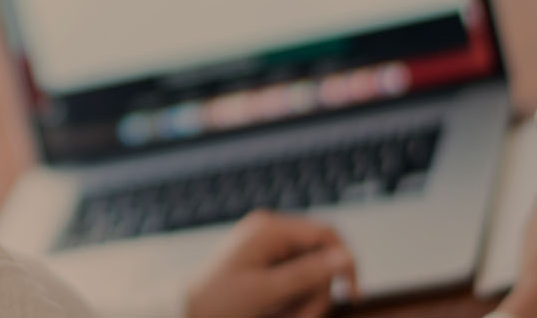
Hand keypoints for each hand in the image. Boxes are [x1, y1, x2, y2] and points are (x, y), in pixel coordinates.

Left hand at [185, 210, 356, 317]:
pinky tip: (277, 313)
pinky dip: (292, 301)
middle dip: (315, 292)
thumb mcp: (266, 292)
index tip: (351, 295)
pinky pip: (294, 281)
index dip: (345, 262)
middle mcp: (271, 231)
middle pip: (320, 258)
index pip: (326, 234)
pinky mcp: (266, 263)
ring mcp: (269, 247)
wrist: (185, 312)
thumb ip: (306, 274)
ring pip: (310, 274)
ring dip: (303, 301)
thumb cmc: (219, 302)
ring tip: (281, 317)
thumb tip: (345, 257)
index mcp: (270, 228)